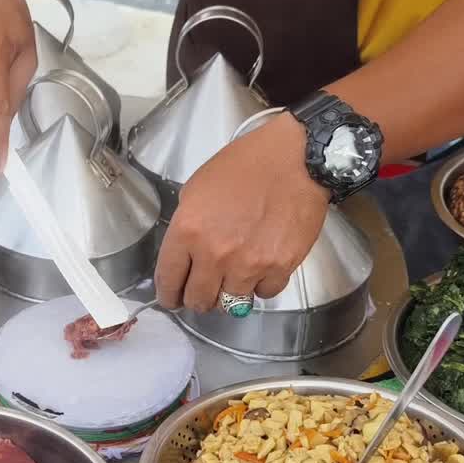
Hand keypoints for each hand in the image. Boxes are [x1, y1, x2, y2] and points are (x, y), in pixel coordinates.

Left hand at [155, 112, 330, 311]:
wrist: (295, 158)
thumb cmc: (245, 165)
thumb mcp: (198, 189)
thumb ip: (187, 227)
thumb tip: (184, 257)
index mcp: (188, 230)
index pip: (168, 280)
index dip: (168, 295)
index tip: (171, 298)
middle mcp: (215, 253)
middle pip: (198, 300)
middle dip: (196, 299)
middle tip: (202, 292)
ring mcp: (248, 264)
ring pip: (230, 304)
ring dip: (229, 294)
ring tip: (232, 279)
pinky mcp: (279, 267)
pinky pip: (263, 294)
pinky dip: (260, 286)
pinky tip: (260, 270)